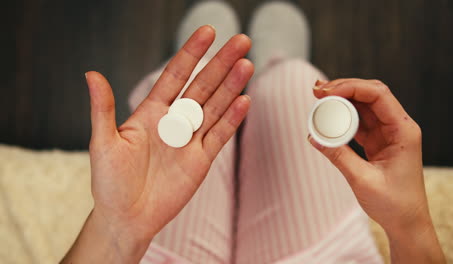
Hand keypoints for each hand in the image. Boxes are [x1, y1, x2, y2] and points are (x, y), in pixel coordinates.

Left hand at [63, 26, 252, 262]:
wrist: (126, 218)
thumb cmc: (109, 182)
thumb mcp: (103, 144)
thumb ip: (103, 109)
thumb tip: (91, 74)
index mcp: (151, 112)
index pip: (175, 76)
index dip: (191, 53)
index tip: (208, 32)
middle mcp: (174, 122)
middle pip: (202, 86)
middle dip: (221, 63)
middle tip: (241, 41)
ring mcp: (190, 140)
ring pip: (215, 107)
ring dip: (231, 87)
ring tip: (247, 65)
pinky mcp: (202, 160)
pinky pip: (219, 136)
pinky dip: (232, 120)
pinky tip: (244, 101)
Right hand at [309, 79, 444, 262]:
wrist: (406, 222)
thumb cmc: (394, 204)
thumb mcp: (362, 179)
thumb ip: (338, 156)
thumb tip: (313, 137)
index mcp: (403, 131)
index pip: (378, 95)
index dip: (351, 88)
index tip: (327, 93)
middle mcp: (397, 127)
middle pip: (370, 94)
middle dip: (343, 88)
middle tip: (317, 91)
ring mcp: (387, 133)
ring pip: (363, 106)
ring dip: (341, 100)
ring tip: (318, 98)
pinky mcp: (378, 141)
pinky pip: (359, 122)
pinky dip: (342, 117)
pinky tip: (327, 116)